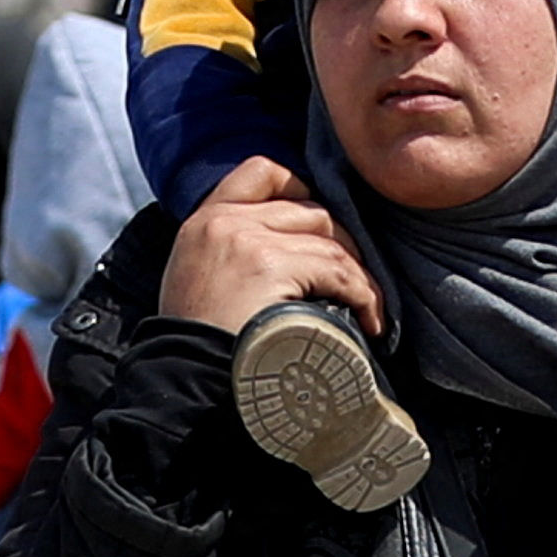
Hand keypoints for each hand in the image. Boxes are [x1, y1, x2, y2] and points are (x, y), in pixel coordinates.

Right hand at [157, 157, 388, 337]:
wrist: (187, 384)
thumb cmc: (200, 348)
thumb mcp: (200, 284)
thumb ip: (234, 253)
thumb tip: (297, 250)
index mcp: (203, 223)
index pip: (263, 172)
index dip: (302, 190)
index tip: (321, 230)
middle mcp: (223, 222)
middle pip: (309, 210)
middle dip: (342, 246)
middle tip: (354, 283)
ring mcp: (246, 241)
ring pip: (330, 240)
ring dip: (358, 276)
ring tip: (368, 309)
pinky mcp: (269, 266)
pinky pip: (337, 270)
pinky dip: (363, 295)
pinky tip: (368, 320)